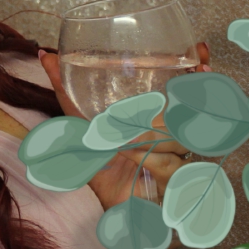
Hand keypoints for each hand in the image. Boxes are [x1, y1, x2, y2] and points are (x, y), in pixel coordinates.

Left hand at [38, 50, 206, 209]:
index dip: (203, 69)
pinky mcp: (177, 181)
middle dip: (186, 100)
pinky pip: (171, 165)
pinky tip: (129, 156)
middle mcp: (177, 131)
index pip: (194, 86)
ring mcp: (181, 156)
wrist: (99, 197)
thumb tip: (46, 55)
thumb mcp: (79, 118)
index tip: (200, 50)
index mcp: (161, 111)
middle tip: (161, 102)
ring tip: (123, 138)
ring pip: (181, 137)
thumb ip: (66, 87)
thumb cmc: (96, 155)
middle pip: (195, 110)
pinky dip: (148, 159)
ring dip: (151, 136)